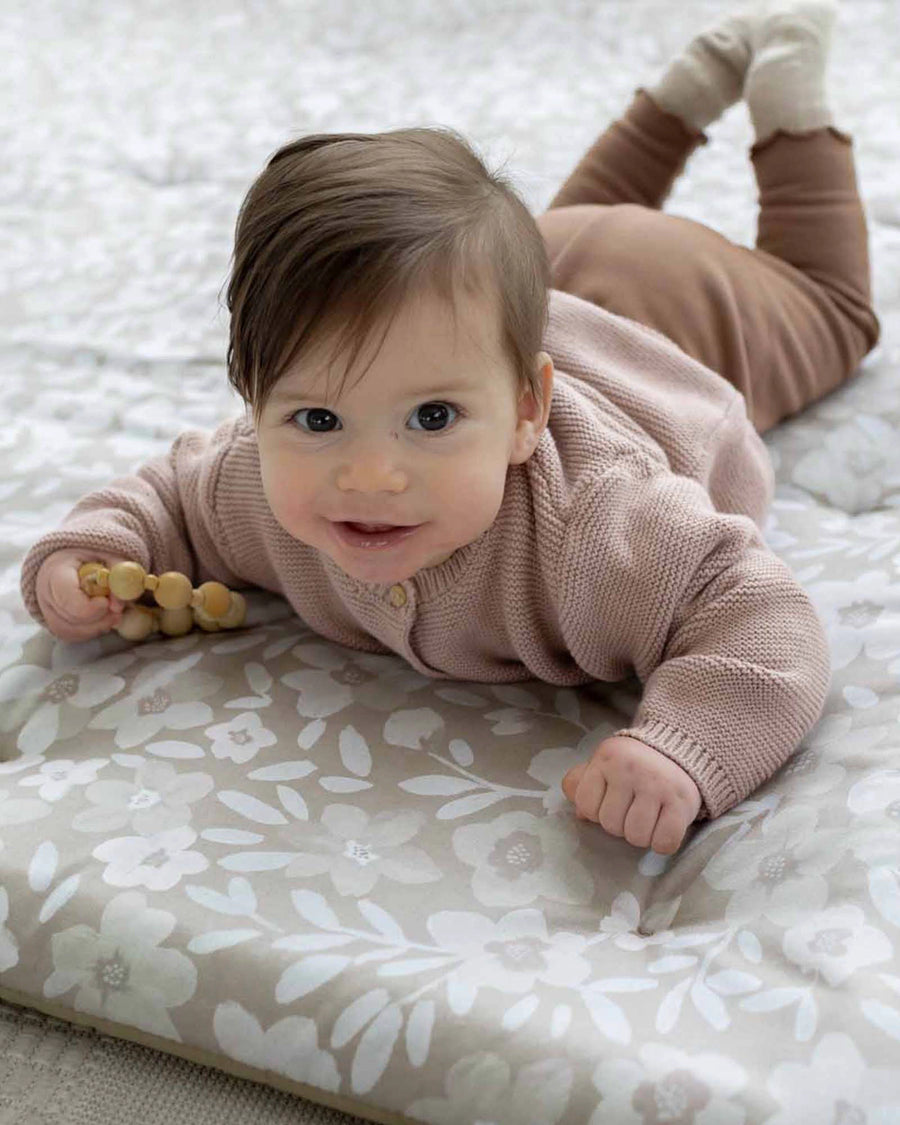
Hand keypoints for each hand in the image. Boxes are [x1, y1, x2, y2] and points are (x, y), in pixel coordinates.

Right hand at [35, 549, 133, 641]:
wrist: (70, 562)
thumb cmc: (90, 557)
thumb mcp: (107, 554)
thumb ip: (118, 572)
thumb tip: (119, 604)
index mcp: (55, 573)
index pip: (67, 599)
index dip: (90, 607)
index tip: (107, 602)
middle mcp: (46, 595)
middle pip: (70, 618)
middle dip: (99, 618)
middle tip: (118, 611)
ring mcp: (47, 611)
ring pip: (70, 631)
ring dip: (97, 628)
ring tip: (115, 616)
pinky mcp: (55, 623)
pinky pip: (71, 636)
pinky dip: (91, 632)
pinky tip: (104, 620)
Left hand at [562, 735, 701, 854]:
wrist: (680, 751)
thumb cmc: (634, 764)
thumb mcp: (603, 764)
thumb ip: (582, 784)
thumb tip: (579, 814)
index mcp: (607, 758)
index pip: (586, 805)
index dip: (596, 811)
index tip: (610, 801)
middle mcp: (630, 769)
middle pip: (611, 825)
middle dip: (620, 825)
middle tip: (632, 810)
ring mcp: (657, 786)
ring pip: (636, 837)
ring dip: (641, 835)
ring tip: (648, 818)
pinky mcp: (681, 802)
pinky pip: (663, 843)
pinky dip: (662, 843)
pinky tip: (664, 827)